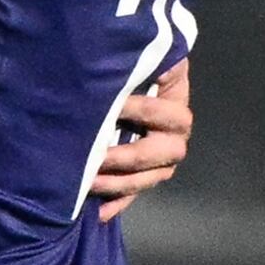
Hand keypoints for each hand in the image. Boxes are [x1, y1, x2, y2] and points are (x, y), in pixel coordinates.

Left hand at [92, 56, 194, 217]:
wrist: (100, 78)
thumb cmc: (115, 59)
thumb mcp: (129, 52)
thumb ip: (137, 56)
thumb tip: (135, 57)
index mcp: (174, 96)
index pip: (169, 112)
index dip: (143, 112)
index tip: (113, 109)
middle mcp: (173, 130)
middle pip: (168, 152)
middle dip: (131, 156)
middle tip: (99, 156)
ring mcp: (160, 156)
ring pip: (151, 177)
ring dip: (122, 183)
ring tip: (91, 184)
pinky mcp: (141, 174)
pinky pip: (133, 193)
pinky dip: (116, 203)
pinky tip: (98, 211)